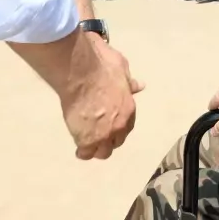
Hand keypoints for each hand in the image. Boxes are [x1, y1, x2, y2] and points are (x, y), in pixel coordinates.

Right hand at [60, 36, 144, 159]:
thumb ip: (129, 82)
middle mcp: (119, 125)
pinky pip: (86, 153)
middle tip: (97, 135)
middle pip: (116, 142)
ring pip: (103, 152)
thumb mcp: (122, 69)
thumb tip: (140, 85)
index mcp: (129, 109)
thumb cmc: (102, 66)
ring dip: (96, 149)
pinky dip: (82, 151)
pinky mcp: (86, 139)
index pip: (127, 126)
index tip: (110, 124)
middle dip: (108, 140)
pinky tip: (78, 148)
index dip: (118, 127)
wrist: (82, 73)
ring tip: (87, 145)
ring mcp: (103, 134)